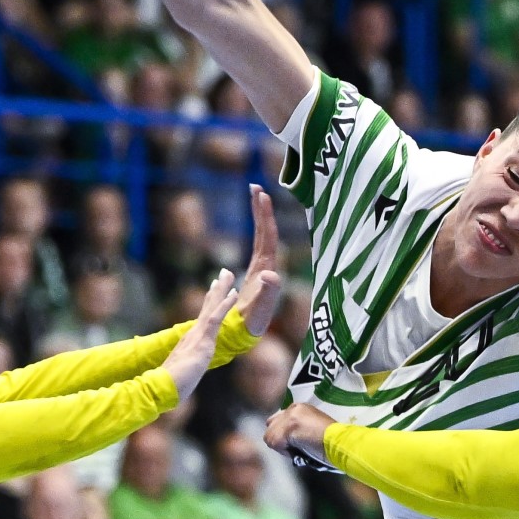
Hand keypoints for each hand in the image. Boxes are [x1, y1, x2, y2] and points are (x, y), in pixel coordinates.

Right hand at [164, 268, 237, 399]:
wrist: (161, 389)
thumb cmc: (169, 387)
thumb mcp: (182, 374)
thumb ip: (184, 368)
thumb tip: (184, 372)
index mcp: (190, 341)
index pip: (202, 317)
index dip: (210, 302)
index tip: (215, 287)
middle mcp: (194, 334)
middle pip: (208, 306)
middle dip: (217, 288)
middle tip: (225, 272)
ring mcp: (198, 336)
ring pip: (212, 306)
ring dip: (222, 289)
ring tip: (229, 273)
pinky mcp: (203, 341)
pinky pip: (216, 318)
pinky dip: (225, 305)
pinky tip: (234, 293)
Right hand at [235, 185, 282, 335]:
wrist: (249, 332)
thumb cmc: (255, 321)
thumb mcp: (261, 307)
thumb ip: (268, 292)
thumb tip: (270, 274)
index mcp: (268, 267)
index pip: (267, 234)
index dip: (264, 215)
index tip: (260, 194)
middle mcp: (268, 263)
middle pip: (266, 230)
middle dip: (262, 209)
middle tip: (255, 187)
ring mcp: (263, 266)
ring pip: (262, 235)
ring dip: (259, 216)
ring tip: (255, 197)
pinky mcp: (257, 271)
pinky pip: (257, 243)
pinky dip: (256, 229)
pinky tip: (254, 224)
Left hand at [264, 403, 337, 465]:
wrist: (340, 442)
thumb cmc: (332, 441)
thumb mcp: (313, 427)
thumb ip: (298, 428)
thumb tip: (287, 439)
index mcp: (300, 407)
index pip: (279, 419)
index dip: (283, 434)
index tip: (294, 443)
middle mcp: (292, 408)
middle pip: (270, 425)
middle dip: (278, 438)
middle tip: (293, 448)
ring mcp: (289, 417)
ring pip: (269, 436)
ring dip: (281, 447)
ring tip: (298, 450)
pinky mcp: (287, 427)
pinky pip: (274, 443)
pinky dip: (284, 451)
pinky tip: (298, 452)